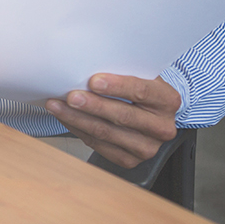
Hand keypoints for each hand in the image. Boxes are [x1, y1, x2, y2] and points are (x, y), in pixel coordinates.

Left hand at [45, 74, 179, 168]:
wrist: (147, 112)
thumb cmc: (137, 88)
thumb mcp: (137, 74)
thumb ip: (120, 69)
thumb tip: (87, 63)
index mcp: (167, 100)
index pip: (141, 91)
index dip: (117, 86)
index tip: (93, 81)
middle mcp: (162, 127)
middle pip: (123, 116)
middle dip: (92, 105)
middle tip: (70, 96)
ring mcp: (147, 147)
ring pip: (106, 133)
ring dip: (77, 118)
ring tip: (57, 105)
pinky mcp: (130, 160)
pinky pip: (98, 145)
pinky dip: (78, 129)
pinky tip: (65, 118)